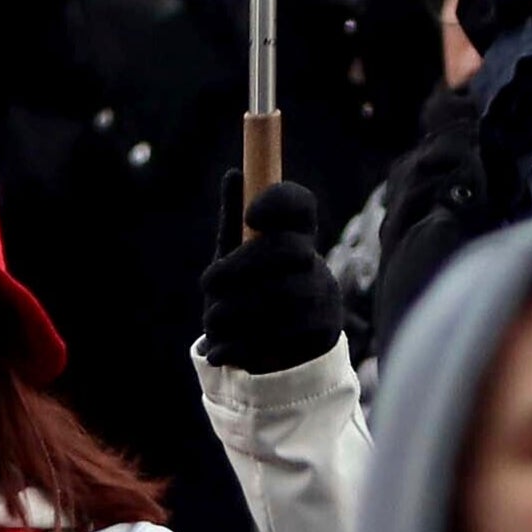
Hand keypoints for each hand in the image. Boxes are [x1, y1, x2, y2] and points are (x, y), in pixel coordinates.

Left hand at [198, 180, 341, 375]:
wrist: (277, 357)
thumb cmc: (249, 293)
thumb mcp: (236, 258)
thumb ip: (234, 221)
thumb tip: (234, 175)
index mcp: (297, 235)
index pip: (300, 204)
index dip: (279, 202)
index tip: (250, 215)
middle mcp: (316, 263)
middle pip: (287, 249)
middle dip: (240, 266)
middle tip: (207, 281)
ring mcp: (324, 298)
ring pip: (280, 297)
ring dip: (235, 311)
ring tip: (213, 320)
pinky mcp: (322, 335)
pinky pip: (279, 336)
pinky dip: (241, 345)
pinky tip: (220, 351)